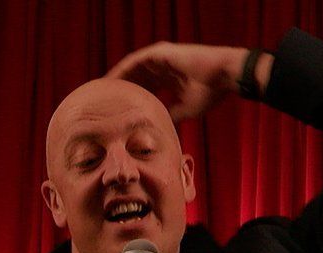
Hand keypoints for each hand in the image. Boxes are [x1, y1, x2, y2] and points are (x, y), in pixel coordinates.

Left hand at [105, 42, 246, 120]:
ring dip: (116, 79)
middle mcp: (161, 67)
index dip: (131, 100)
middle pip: (134, 79)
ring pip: (131, 69)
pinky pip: (134, 62)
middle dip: (119, 90)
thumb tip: (159, 129)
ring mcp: (159, 58)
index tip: (117, 114)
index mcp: (168, 80)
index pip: (144, 90)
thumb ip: (170, 115)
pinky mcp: (158, 53)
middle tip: (101, 103)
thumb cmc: (209, 93)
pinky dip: (122, 71)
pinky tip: (111, 81)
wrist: (222, 75)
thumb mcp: (185, 109)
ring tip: (101, 91)